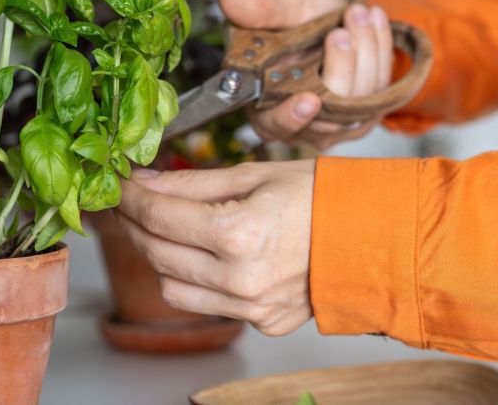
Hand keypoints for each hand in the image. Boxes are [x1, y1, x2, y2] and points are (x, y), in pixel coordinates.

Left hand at [117, 160, 314, 335]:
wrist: (378, 235)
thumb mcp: (254, 174)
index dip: (129, 197)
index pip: (158, 215)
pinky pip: (208, 306)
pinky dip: (195, 281)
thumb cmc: (323, 196)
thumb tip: (145, 182)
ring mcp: (252, 307)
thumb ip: (192, 183)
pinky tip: (203, 255)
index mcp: (238, 233)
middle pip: (156, 253)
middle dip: (135, 224)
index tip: (119, 184)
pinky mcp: (263, 323)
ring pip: (172, 288)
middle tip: (131, 203)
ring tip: (165, 229)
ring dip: (159, 257)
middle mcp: (240, 278)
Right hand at [219, 0, 393, 148]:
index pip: (276, 125)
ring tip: (358, 13)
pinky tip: (374, 20)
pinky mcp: (368, 111)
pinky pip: (383, 86)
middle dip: (341, 66)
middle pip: (328, 113)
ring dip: (365, 51)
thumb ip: (260, 9)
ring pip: (361, 99)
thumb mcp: (279, 10)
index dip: (291, 117)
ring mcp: (338, 121)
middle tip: (341, 29)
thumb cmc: (297, 19)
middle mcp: (303, 123)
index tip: (309, 99)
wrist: (329, 15)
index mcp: (266, 106)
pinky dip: (380, 48)